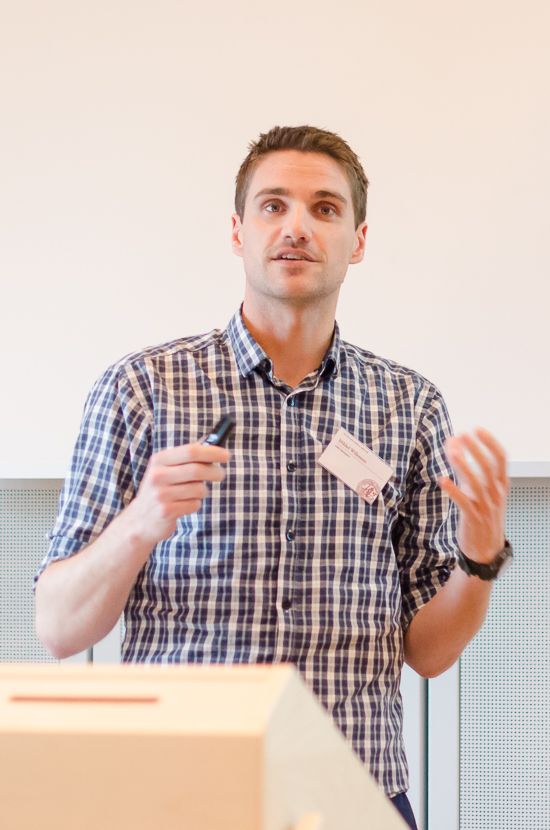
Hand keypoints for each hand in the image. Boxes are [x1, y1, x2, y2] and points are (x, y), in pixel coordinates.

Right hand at [127, 443, 230, 546]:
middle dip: (214, 472)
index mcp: (159, 460)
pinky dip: (195, 505)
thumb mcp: (167, 468)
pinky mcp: (165, 511)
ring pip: (198, 489)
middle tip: (220, 474)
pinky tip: (184, 505)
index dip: (211, 452)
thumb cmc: (161, 489)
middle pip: (197, 470)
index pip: (190, 451)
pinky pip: (194, 504)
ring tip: (193, 494)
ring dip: (202, 492)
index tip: (226, 455)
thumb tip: (212, 441)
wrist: (141, 519)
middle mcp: (157, 475)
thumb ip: (187, 455)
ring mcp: (160, 494)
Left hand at [438, 427, 508, 563]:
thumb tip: (454, 446)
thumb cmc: (483, 515)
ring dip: (463, 465)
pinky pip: (463, 502)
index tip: (477, 429)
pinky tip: (442, 479)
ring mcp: (485, 506)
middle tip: (463, 434)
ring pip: (476, 482)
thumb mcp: (481, 491)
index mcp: (501, 485)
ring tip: (452, 451)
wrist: (486, 549)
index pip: (501, 458)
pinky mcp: (472, 518)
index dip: (490, 442)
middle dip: (475, 449)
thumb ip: (467, 470)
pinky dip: (453, 490)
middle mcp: (495, 494)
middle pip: (488, 466)